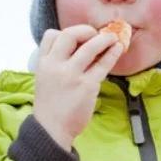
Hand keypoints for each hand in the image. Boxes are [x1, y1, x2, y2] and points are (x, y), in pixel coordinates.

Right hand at [32, 25, 123, 149]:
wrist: (52, 130)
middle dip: (86, 30)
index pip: (51, 35)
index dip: (66, 32)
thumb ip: (56, 64)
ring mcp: (71, 75)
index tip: (78, 38)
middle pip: (70, 34)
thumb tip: (80, 48)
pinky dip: (112, 54)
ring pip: (90, 47)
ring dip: (105, 39)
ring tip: (113, 38)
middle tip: (96, 34)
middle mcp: (55, 66)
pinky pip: (103, 64)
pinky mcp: (87, 86)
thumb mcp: (44, 79)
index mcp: (43, 63)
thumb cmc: (50, 106)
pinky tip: (117, 50)